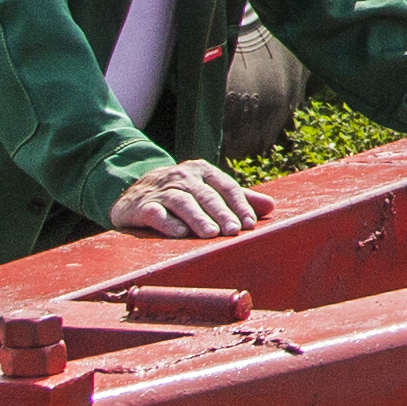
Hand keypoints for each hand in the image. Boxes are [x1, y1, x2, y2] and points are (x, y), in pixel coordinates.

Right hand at [109, 158, 264, 238]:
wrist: (135, 192)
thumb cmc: (181, 193)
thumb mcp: (208, 190)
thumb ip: (238, 198)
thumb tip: (271, 207)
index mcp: (202, 171)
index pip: (225, 186)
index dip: (239, 204)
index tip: (249, 224)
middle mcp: (183, 177)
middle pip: (206, 195)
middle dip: (221, 213)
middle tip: (234, 231)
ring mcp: (161, 190)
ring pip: (182, 202)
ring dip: (198, 218)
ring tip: (211, 234)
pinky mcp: (142, 205)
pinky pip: (156, 213)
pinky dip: (167, 222)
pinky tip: (179, 234)